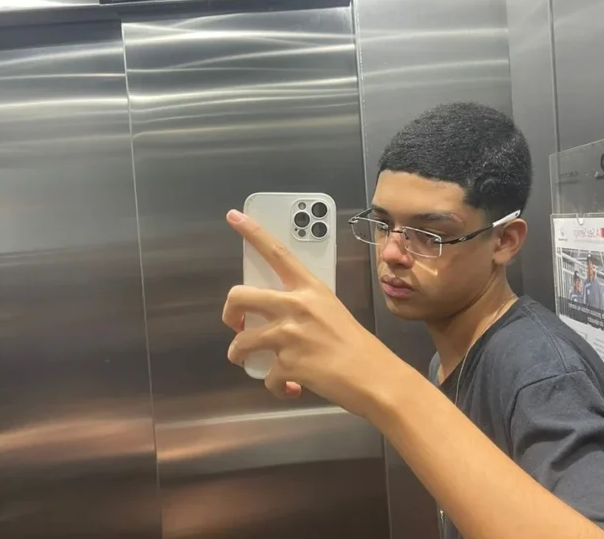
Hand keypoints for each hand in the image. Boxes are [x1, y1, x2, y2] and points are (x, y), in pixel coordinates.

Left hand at [222, 209, 411, 417]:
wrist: (375, 378)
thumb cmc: (358, 346)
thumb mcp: (332, 312)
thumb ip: (304, 309)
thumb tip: (278, 321)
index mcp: (310, 289)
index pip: (277, 253)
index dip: (253, 233)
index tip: (234, 215)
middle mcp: (296, 306)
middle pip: (239, 296)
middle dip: (228, 312)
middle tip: (234, 325)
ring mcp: (289, 336)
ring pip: (240, 343)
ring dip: (239, 355)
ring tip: (249, 362)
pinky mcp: (288, 365)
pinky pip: (266, 377)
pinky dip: (276, 387)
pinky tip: (291, 388)